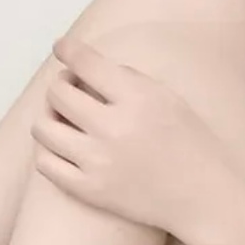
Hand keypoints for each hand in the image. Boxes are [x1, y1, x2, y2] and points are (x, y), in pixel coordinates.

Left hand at [32, 36, 238, 238]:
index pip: (86, 63)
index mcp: (137, 97)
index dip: (68, 50)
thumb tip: (87, 69)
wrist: (202, 197)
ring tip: (60, 120)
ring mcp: (96, 161)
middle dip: (59, 86)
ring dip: (47, 118)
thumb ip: (128, 81)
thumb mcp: (167, 98)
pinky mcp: (87, 190)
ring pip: (42, 128)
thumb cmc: (189, 144)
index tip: (61, 47)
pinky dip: (46, 150)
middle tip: (69, 90)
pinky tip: (59, 147)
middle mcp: (113, 127)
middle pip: (57, 94)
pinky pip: (45, 164)